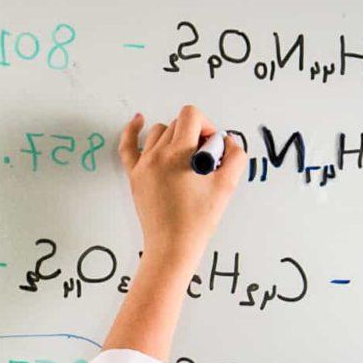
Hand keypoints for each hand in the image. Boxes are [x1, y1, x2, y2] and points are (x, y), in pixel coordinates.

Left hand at [117, 105, 245, 259]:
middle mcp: (157, 155)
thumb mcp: (227, 185)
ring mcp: (143, 165)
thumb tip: (226, 141)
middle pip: (177, 124)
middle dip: (194, 135)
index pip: (191, 115)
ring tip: (185, 158)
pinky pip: (127, 146)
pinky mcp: (135, 176)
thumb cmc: (198, 220)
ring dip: (174, 137)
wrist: (172, 246)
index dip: (207, 125)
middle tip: (202, 160)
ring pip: (158, 132)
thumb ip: (235, 156)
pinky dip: (132, 131)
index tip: (211, 145)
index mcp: (178, 153)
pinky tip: (138, 121)